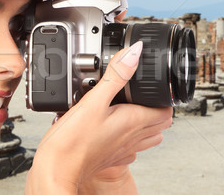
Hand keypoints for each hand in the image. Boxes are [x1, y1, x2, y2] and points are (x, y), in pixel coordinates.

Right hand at [25, 41, 172, 193]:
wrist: (57, 170)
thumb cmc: (72, 142)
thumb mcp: (93, 100)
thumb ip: (116, 75)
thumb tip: (134, 53)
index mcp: (133, 122)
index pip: (166, 111)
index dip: (165, 97)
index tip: (155, 86)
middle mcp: (132, 138)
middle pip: (161, 124)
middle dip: (158, 108)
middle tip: (146, 95)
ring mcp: (123, 150)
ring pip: (148, 137)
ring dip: (147, 123)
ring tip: (133, 109)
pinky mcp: (111, 158)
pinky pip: (130, 148)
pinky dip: (130, 137)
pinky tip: (114, 128)